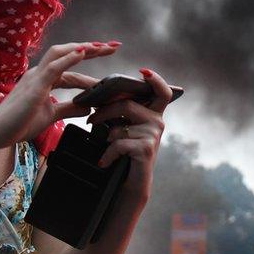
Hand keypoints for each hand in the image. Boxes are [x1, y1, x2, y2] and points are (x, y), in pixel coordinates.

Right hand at [0, 41, 118, 147]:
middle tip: (114, 46)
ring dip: (84, 48)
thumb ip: (69, 109)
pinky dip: (69, 58)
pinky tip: (84, 52)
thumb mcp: (51, 116)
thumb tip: (88, 108)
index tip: (110, 61)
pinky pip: (54, 67)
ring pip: (61, 53)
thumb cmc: (18, 124)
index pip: (72, 68)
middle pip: (69, 52)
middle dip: (92, 48)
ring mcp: (36, 76)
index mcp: (43, 79)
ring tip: (103, 46)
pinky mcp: (34, 85)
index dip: (91, 65)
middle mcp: (40, 73)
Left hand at [93, 68, 172, 200]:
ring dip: (105, 135)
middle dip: (104, 111)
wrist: (133, 182)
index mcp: (154, 113)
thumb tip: (102, 99)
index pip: (162, 91)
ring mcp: (153, 135)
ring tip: (100, 142)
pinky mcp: (146, 149)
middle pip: (128, 105)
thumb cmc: (126, 153)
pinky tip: (103, 161)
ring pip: (120, 125)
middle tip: (91, 119)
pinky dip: (107, 154)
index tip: (143, 71)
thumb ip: (122, 113)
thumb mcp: (126, 128)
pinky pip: (119, 143)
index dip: (156, 79)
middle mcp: (158, 122)